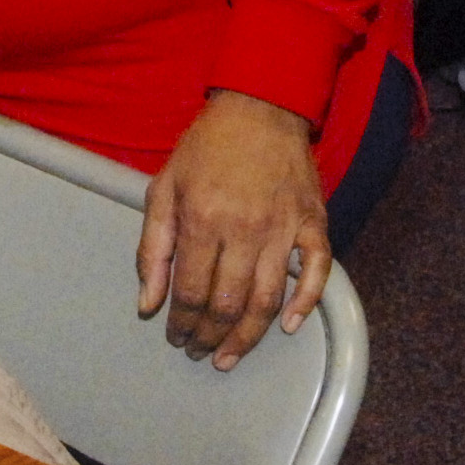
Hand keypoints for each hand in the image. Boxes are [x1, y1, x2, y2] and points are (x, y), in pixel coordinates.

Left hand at [135, 90, 329, 370]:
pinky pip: (317, 272)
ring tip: (230, 356)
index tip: (176, 337)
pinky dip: (306, 304)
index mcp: (203, 219)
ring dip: (248, 336)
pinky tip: (289, 327)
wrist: (260, 107)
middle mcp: (245, 229)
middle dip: (211, 337)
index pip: (191, 291)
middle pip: (228, 304)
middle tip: (200, 352)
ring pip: (268, 299)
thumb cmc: (206, 148)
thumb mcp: (164, 187)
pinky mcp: (314, 222)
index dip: (182, 323)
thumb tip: (147, 304)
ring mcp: (284, 228)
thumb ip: (153, 248)